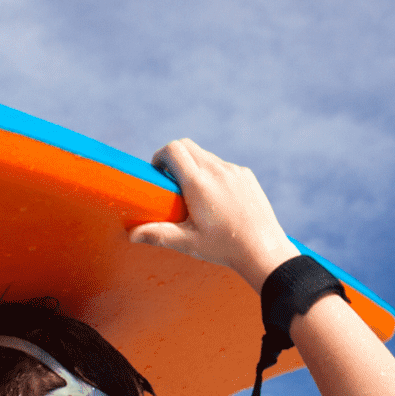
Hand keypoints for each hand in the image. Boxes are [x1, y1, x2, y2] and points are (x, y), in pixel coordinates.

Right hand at [128, 139, 296, 292]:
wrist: (263, 249)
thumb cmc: (224, 248)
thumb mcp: (188, 243)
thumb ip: (158, 234)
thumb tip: (131, 235)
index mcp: (198, 183)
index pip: (173, 150)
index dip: (159, 156)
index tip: (156, 173)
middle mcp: (216, 170)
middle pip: (187, 146)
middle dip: (173, 158)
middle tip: (169, 181)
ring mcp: (234, 170)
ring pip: (205, 155)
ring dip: (193, 166)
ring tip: (192, 193)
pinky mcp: (246, 175)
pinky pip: (223, 166)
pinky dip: (212, 174)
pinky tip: (216, 199)